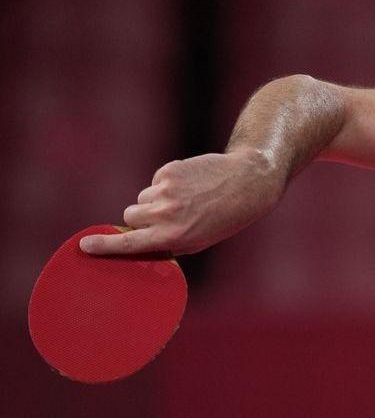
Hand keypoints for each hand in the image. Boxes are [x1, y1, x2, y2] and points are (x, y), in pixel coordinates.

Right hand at [80, 148, 285, 255]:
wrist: (247, 183)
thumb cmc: (224, 218)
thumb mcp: (200, 241)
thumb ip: (168, 244)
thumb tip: (136, 244)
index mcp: (174, 237)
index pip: (130, 244)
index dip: (105, 246)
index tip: (85, 246)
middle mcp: (167, 215)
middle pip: (130, 217)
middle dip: (141, 219)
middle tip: (165, 217)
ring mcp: (167, 191)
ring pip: (141, 198)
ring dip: (155, 200)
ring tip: (186, 201)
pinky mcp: (169, 171)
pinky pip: (155, 181)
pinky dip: (166, 184)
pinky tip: (191, 185)